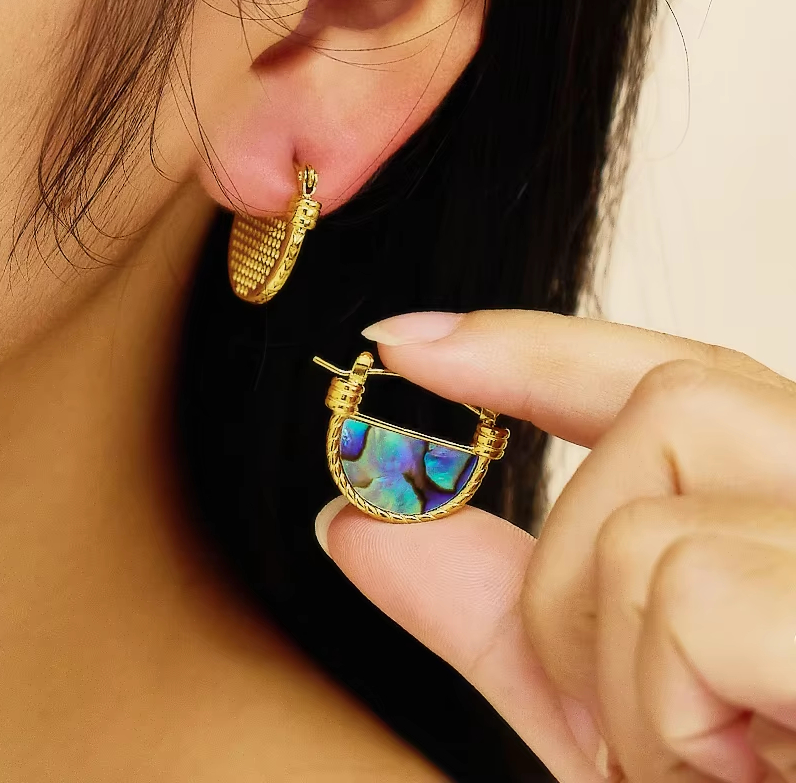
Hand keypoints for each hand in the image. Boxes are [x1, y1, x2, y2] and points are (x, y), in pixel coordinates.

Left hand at [317, 310, 795, 782]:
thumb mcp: (619, 714)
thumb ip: (497, 606)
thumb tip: (361, 515)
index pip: (690, 373)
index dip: (540, 345)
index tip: (411, 343)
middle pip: (675, 408)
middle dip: (577, 558)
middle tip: (601, 706)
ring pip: (655, 512)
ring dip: (617, 662)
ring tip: (689, 768)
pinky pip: (690, 590)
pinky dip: (657, 708)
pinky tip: (722, 778)